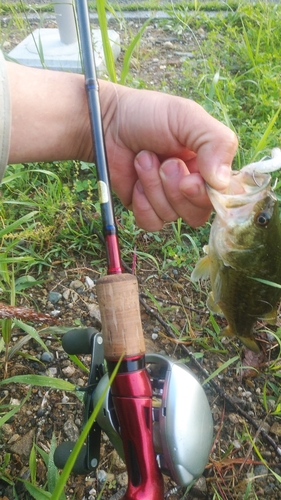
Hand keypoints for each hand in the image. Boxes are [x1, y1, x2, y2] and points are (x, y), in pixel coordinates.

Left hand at [100, 83, 237, 229]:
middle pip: (197, 213)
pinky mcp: (146, 209)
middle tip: (163, 161)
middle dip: (174, 188)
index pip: (222, 196)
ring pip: (172, 216)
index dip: (205, 195)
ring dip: (153, 187)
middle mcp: (193, 186)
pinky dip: (141, 203)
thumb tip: (221, 183)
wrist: (108, 123)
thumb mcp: (188, 117)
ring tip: (143, 159)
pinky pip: (152, 222)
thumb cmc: (149, 115)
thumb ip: (216, 142)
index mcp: (210, 165)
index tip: (188, 180)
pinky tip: (135, 182)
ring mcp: (169, 200)